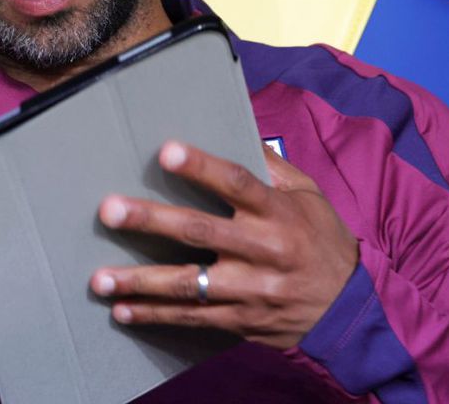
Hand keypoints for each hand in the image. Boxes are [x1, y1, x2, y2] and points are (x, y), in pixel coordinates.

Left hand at [90, 140, 356, 348]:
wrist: (350, 309)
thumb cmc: (322, 240)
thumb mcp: (308, 195)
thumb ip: (270, 167)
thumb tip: (236, 129)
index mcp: (278, 212)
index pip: (236, 182)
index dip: (201, 166)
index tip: (165, 152)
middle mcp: (263, 250)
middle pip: (200, 231)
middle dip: (151, 221)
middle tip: (110, 211)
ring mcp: (251, 289)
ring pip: (190, 284)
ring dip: (142, 281)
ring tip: (99, 279)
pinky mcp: (242, 320)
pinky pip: (193, 319)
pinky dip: (155, 316)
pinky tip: (122, 311)